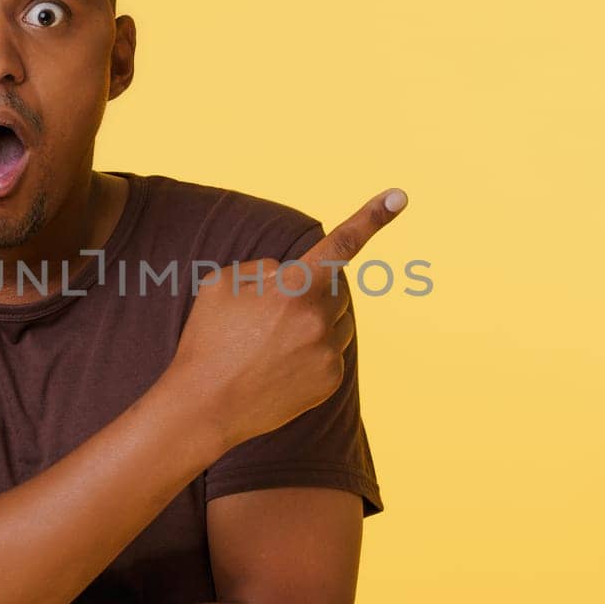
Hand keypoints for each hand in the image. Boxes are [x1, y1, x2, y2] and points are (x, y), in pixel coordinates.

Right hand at [171, 187, 406, 448]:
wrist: (204, 407)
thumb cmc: (208, 340)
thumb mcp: (221, 285)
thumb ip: (265, 268)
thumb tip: (289, 273)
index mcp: (293, 288)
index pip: (340, 244)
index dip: (371, 218)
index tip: (400, 196)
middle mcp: (318, 319)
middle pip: (334, 289)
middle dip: (312, 291)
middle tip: (272, 314)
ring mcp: (328, 352)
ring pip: (338, 321)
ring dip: (315, 322)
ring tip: (270, 344)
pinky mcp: (330, 380)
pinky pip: (332, 352)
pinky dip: (312, 352)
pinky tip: (279, 366)